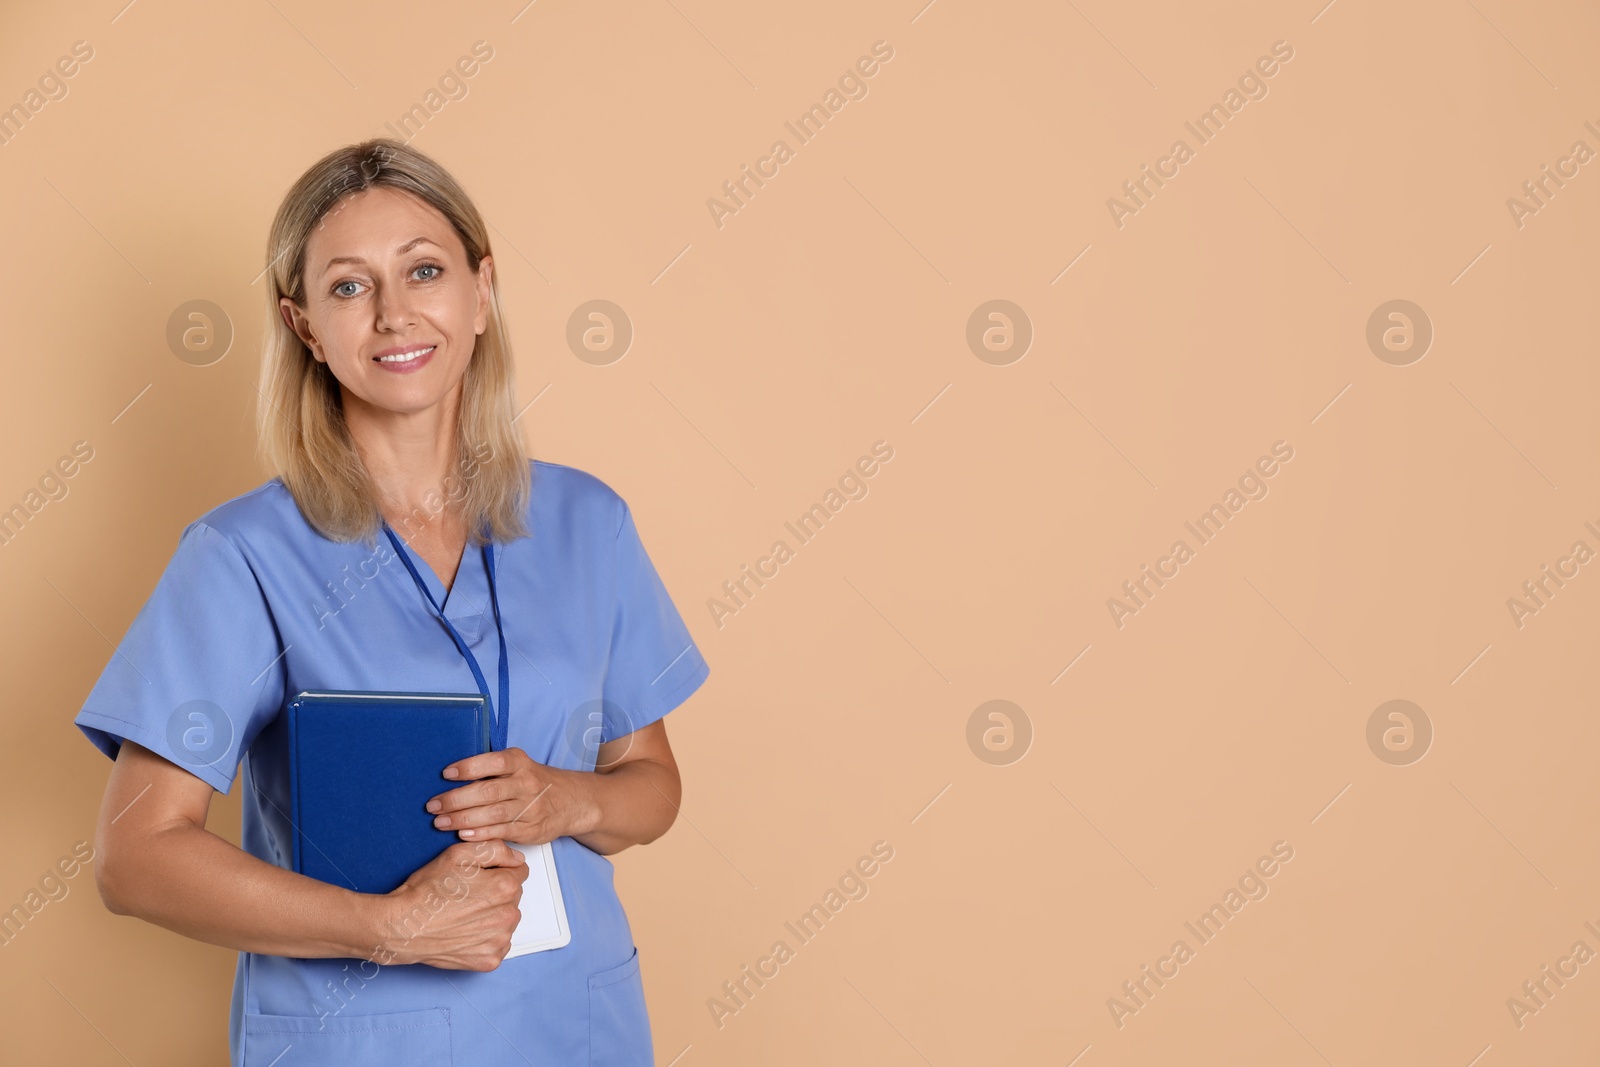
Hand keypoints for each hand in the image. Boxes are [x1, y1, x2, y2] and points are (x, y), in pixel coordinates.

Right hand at [374, 840, 527, 970]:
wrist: (403, 927)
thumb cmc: (426, 892)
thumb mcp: (458, 854)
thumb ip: (495, 849)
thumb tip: (516, 858)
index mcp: (505, 887)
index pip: (519, 872)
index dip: (499, 871)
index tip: (481, 877)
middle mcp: (508, 915)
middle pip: (513, 897)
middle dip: (496, 893)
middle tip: (468, 896)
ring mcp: (500, 940)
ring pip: (506, 920)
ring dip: (493, 916)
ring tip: (464, 914)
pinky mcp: (490, 960)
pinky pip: (498, 944)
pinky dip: (486, 938)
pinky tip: (466, 931)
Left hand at [426, 747, 596, 846]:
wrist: (571, 801)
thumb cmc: (534, 781)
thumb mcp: (519, 766)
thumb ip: (491, 769)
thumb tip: (449, 776)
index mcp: (520, 763)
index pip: (493, 762)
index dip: (468, 768)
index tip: (446, 774)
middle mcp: (527, 783)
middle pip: (488, 792)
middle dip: (456, 799)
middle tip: (433, 805)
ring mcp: (530, 808)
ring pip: (493, 814)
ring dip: (463, 819)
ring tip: (440, 822)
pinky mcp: (530, 829)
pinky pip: (502, 832)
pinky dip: (480, 834)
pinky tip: (462, 835)